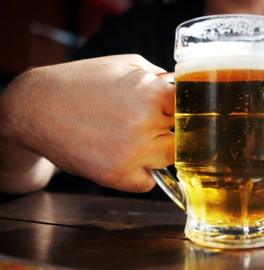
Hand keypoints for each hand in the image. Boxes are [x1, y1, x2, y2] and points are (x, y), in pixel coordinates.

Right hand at [1, 55, 174, 191]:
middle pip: (184, 135)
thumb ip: (160, 78)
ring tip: (135, 137)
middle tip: (154, 123)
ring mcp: (132, 153)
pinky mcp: (117, 176)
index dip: (189, 109)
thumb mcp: (126, 64)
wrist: (39, 107)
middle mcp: (144, 124)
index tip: (183, 111)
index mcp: (150, 92)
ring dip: (160, 151)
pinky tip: (125, 155)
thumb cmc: (84, 82)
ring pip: (170, 159)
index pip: (192, 108)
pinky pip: (148, 181)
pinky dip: (142, 172)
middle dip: (172, 129)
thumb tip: (184, 91)